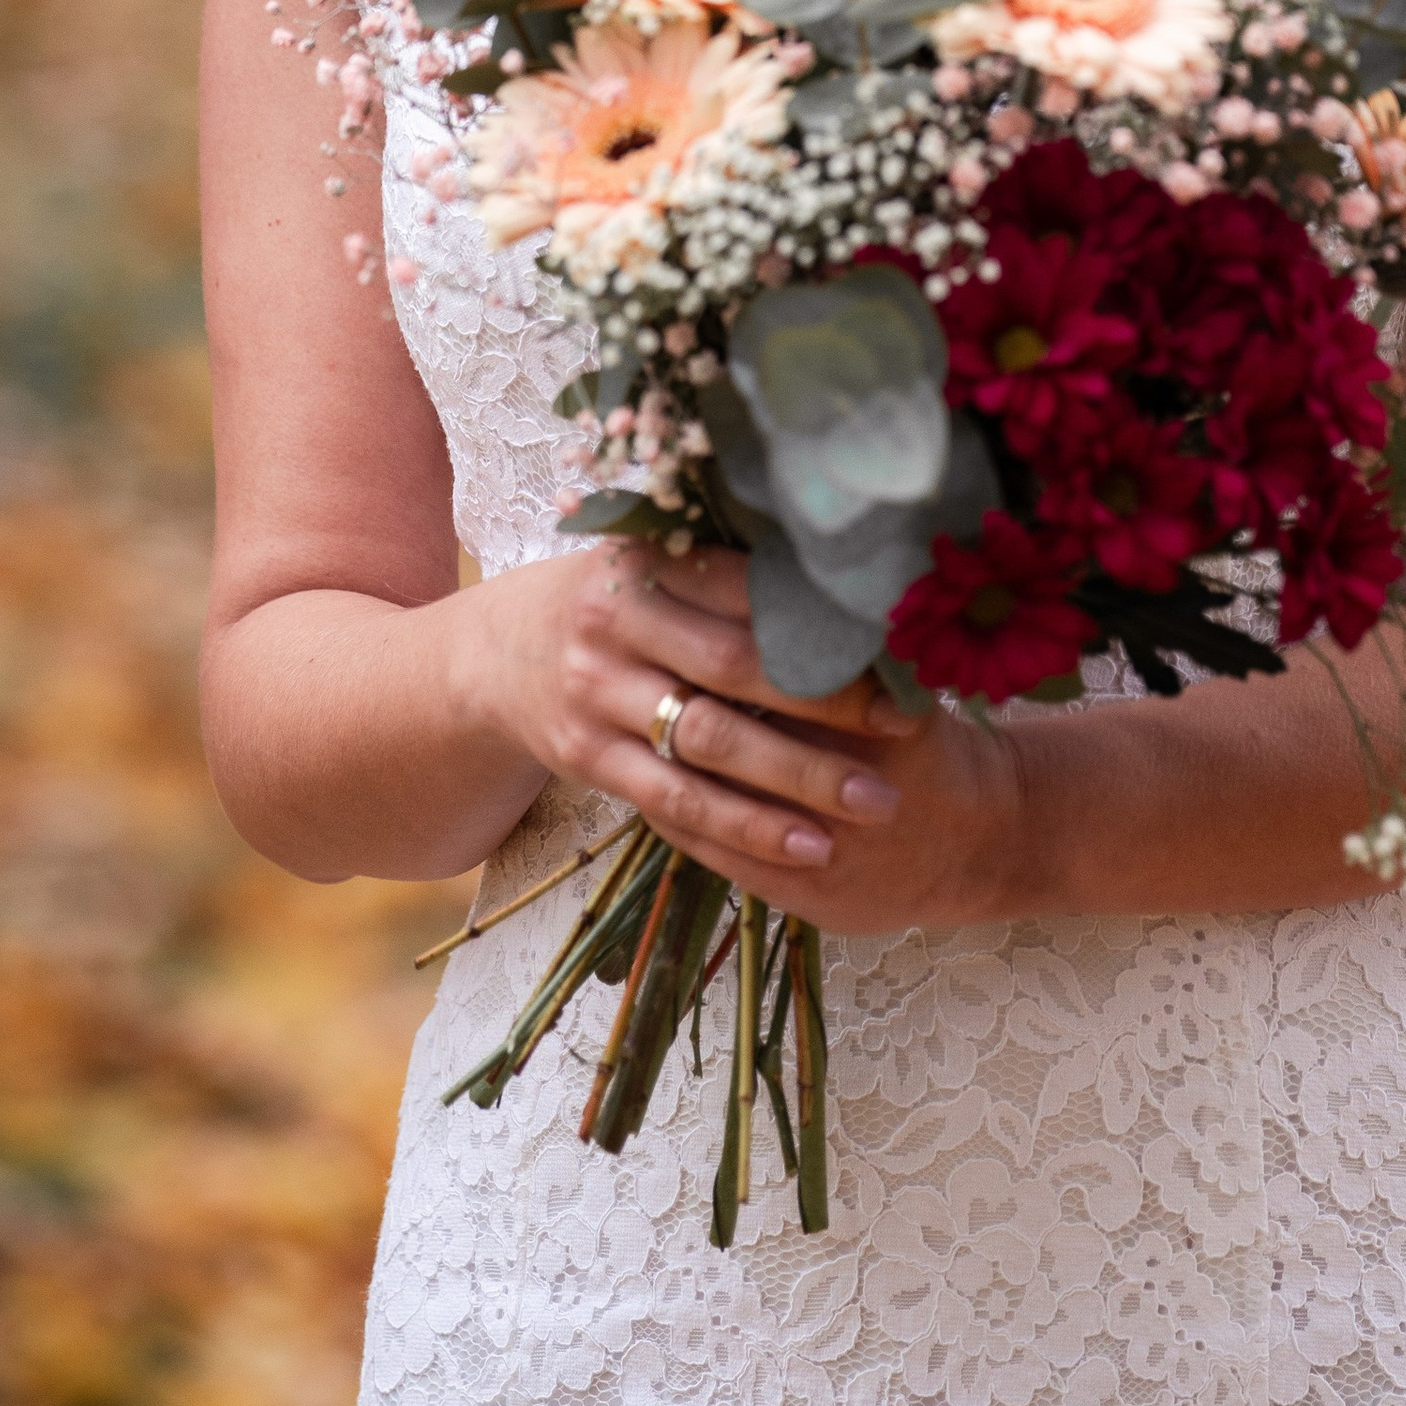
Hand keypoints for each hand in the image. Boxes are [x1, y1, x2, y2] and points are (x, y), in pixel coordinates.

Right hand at [465, 546, 1034, 934]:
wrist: (498, 657)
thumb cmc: (619, 604)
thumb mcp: (656, 563)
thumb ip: (733, 569)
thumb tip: (859, 570)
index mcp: (646, 560)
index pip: (748, 588)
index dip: (824, 619)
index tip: (899, 642)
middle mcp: (614, 624)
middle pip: (737, 665)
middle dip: (828, 700)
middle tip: (907, 725)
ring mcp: (596, 696)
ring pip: (711, 743)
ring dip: (799, 777)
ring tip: (877, 802)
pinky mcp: (590, 761)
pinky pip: (678, 802)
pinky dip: (748, 827)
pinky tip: (809, 845)